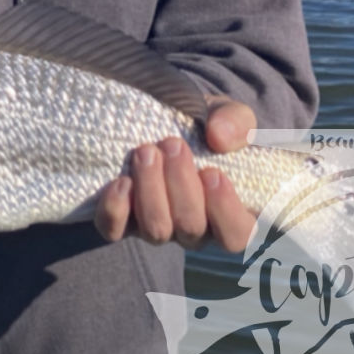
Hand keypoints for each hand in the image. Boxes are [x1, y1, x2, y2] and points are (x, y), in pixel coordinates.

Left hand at [94, 97, 256, 251]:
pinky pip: (115, 231)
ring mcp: (159, 226)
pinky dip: (116, 210)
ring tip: (146, 151)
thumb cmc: (209, 126)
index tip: (212, 173)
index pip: (238, 236)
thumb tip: (219, 137)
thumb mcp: (231, 117)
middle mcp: (195, 228)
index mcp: (230, 211)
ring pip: (156, 230)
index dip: (225, 211)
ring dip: (151, 190)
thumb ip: (237, 124)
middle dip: (180, 184)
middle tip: (172, 143)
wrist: (167, 117)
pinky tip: (121, 182)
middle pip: (191, 228)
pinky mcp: (124, 220)